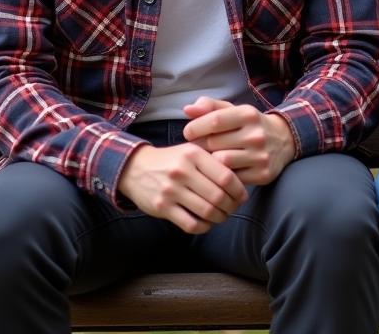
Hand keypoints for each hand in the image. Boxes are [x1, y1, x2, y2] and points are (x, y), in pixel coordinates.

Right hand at [117, 142, 247, 233]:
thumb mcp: (191, 150)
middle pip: (217, 196)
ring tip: (222, 216)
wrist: (136, 167)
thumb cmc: (172, 160)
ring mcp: (171, 190)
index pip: (225, 176)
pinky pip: (190, 224)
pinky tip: (206, 223)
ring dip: (219, 217)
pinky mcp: (161, 207)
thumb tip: (240, 180)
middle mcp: (183, 171)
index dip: (238, 190)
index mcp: (194, 154)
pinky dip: (203, 227)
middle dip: (231, 206)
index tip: (242, 196)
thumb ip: (213, 161)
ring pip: (206, 211)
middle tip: (233, 208)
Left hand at [182, 97, 295, 185]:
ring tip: (207, 159)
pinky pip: (233, 179)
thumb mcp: (234, 110)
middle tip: (197, 148)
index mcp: (248, 114)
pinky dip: (223, 176)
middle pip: (215, 143)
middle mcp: (256, 134)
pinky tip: (221, 171)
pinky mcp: (263, 174)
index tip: (188, 133)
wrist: (284, 140)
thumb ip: (210, 107)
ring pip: (222, 162)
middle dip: (200, 146)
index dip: (196, 127)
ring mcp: (260, 155)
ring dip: (210, 162)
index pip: (215, 120)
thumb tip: (187, 109)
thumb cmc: (250, 125)